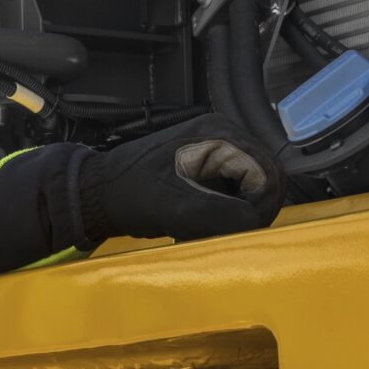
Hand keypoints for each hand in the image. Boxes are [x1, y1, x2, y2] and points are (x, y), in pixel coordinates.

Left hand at [77, 114, 284, 244]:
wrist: (99, 193)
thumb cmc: (129, 194)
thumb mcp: (176, 208)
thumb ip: (220, 214)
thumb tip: (254, 222)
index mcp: (220, 134)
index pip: (268, 172)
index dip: (261, 207)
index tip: (239, 231)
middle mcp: (224, 136)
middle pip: (264, 180)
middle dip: (250, 212)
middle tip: (223, 234)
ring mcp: (217, 151)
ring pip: (251, 190)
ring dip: (237, 215)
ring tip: (206, 229)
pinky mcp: (209, 168)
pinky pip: (234, 193)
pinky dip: (225, 213)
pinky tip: (201, 224)